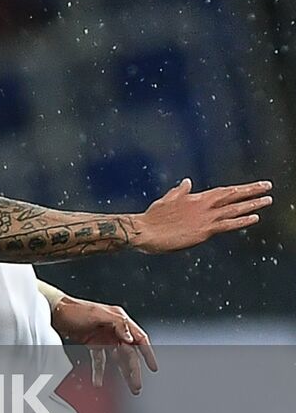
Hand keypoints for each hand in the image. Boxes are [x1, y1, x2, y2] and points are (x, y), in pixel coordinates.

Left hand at [50, 296, 156, 393]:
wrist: (53, 310)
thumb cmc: (74, 308)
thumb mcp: (97, 313)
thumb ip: (117, 324)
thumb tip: (130, 338)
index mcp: (119, 319)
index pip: (139, 338)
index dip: (148, 353)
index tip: (153, 367)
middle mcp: (114, 329)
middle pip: (129, 352)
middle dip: (134, 370)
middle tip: (137, 385)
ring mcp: (103, 337)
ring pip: (117, 358)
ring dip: (123, 373)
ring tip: (131, 387)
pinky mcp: (93, 343)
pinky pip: (100, 360)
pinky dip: (100, 371)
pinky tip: (98, 381)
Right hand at [135, 178, 272, 252]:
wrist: (145, 231)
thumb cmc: (153, 218)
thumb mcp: (166, 201)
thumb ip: (180, 192)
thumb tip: (187, 182)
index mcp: (196, 198)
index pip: (224, 191)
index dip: (241, 188)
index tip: (256, 185)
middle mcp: (204, 206)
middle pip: (232, 196)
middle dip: (251, 191)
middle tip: (268, 186)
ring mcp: (205, 218)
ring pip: (234, 209)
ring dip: (252, 204)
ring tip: (267, 200)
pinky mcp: (204, 231)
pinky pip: (228, 225)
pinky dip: (242, 221)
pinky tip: (254, 218)